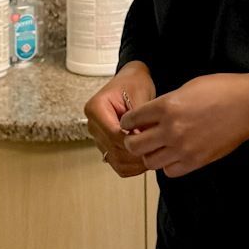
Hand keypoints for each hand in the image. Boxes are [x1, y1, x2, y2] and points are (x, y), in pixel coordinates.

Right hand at [84, 63, 155, 177]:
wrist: (132, 81)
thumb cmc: (134, 83)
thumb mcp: (139, 93)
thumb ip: (140, 118)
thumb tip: (144, 139)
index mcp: (95, 108)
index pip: (113, 134)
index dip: (132, 141)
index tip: (149, 141)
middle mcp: (93, 124)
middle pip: (113, 149)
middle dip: (135, 153)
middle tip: (155, 151)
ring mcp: (98, 136)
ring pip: (114, 160)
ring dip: (133, 163)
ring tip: (152, 156)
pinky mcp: (106, 145)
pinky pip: (116, 163)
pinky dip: (130, 166)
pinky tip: (144, 160)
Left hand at [121, 72, 248, 178]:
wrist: (247, 106)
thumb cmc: (221, 90)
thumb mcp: (186, 88)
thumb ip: (165, 103)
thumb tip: (150, 116)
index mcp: (166, 106)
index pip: (131, 120)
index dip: (128, 122)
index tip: (130, 123)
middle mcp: (171, 129)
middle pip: (135, 146)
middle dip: (133, 141)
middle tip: (138, 138)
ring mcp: (183, 148)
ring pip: (150, 162)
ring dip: (150, 155)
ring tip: (157, 147)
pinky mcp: (195, 161)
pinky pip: (170, 171)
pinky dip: (168, 165)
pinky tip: (174, 155)